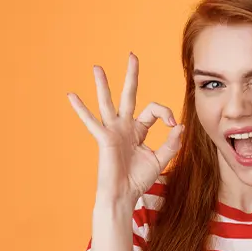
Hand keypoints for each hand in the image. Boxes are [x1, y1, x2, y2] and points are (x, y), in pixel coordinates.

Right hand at [67, 53, 183, 201]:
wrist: (123, 195)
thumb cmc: (138, 180)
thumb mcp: (160, 159)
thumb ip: (171, 143)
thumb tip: (180, 125)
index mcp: (138, 130)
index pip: (153, 110)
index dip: (166, 113)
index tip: (174, 124)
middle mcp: (124, 126)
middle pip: (129, 95)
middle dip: (131, 75)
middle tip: (132, 55)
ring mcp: (112, 130)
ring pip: (107, 102)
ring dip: (102, 84)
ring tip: (97, 67)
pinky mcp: (103, 138)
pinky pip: (90, 121)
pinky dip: (80, 109)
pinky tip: (71, 95)